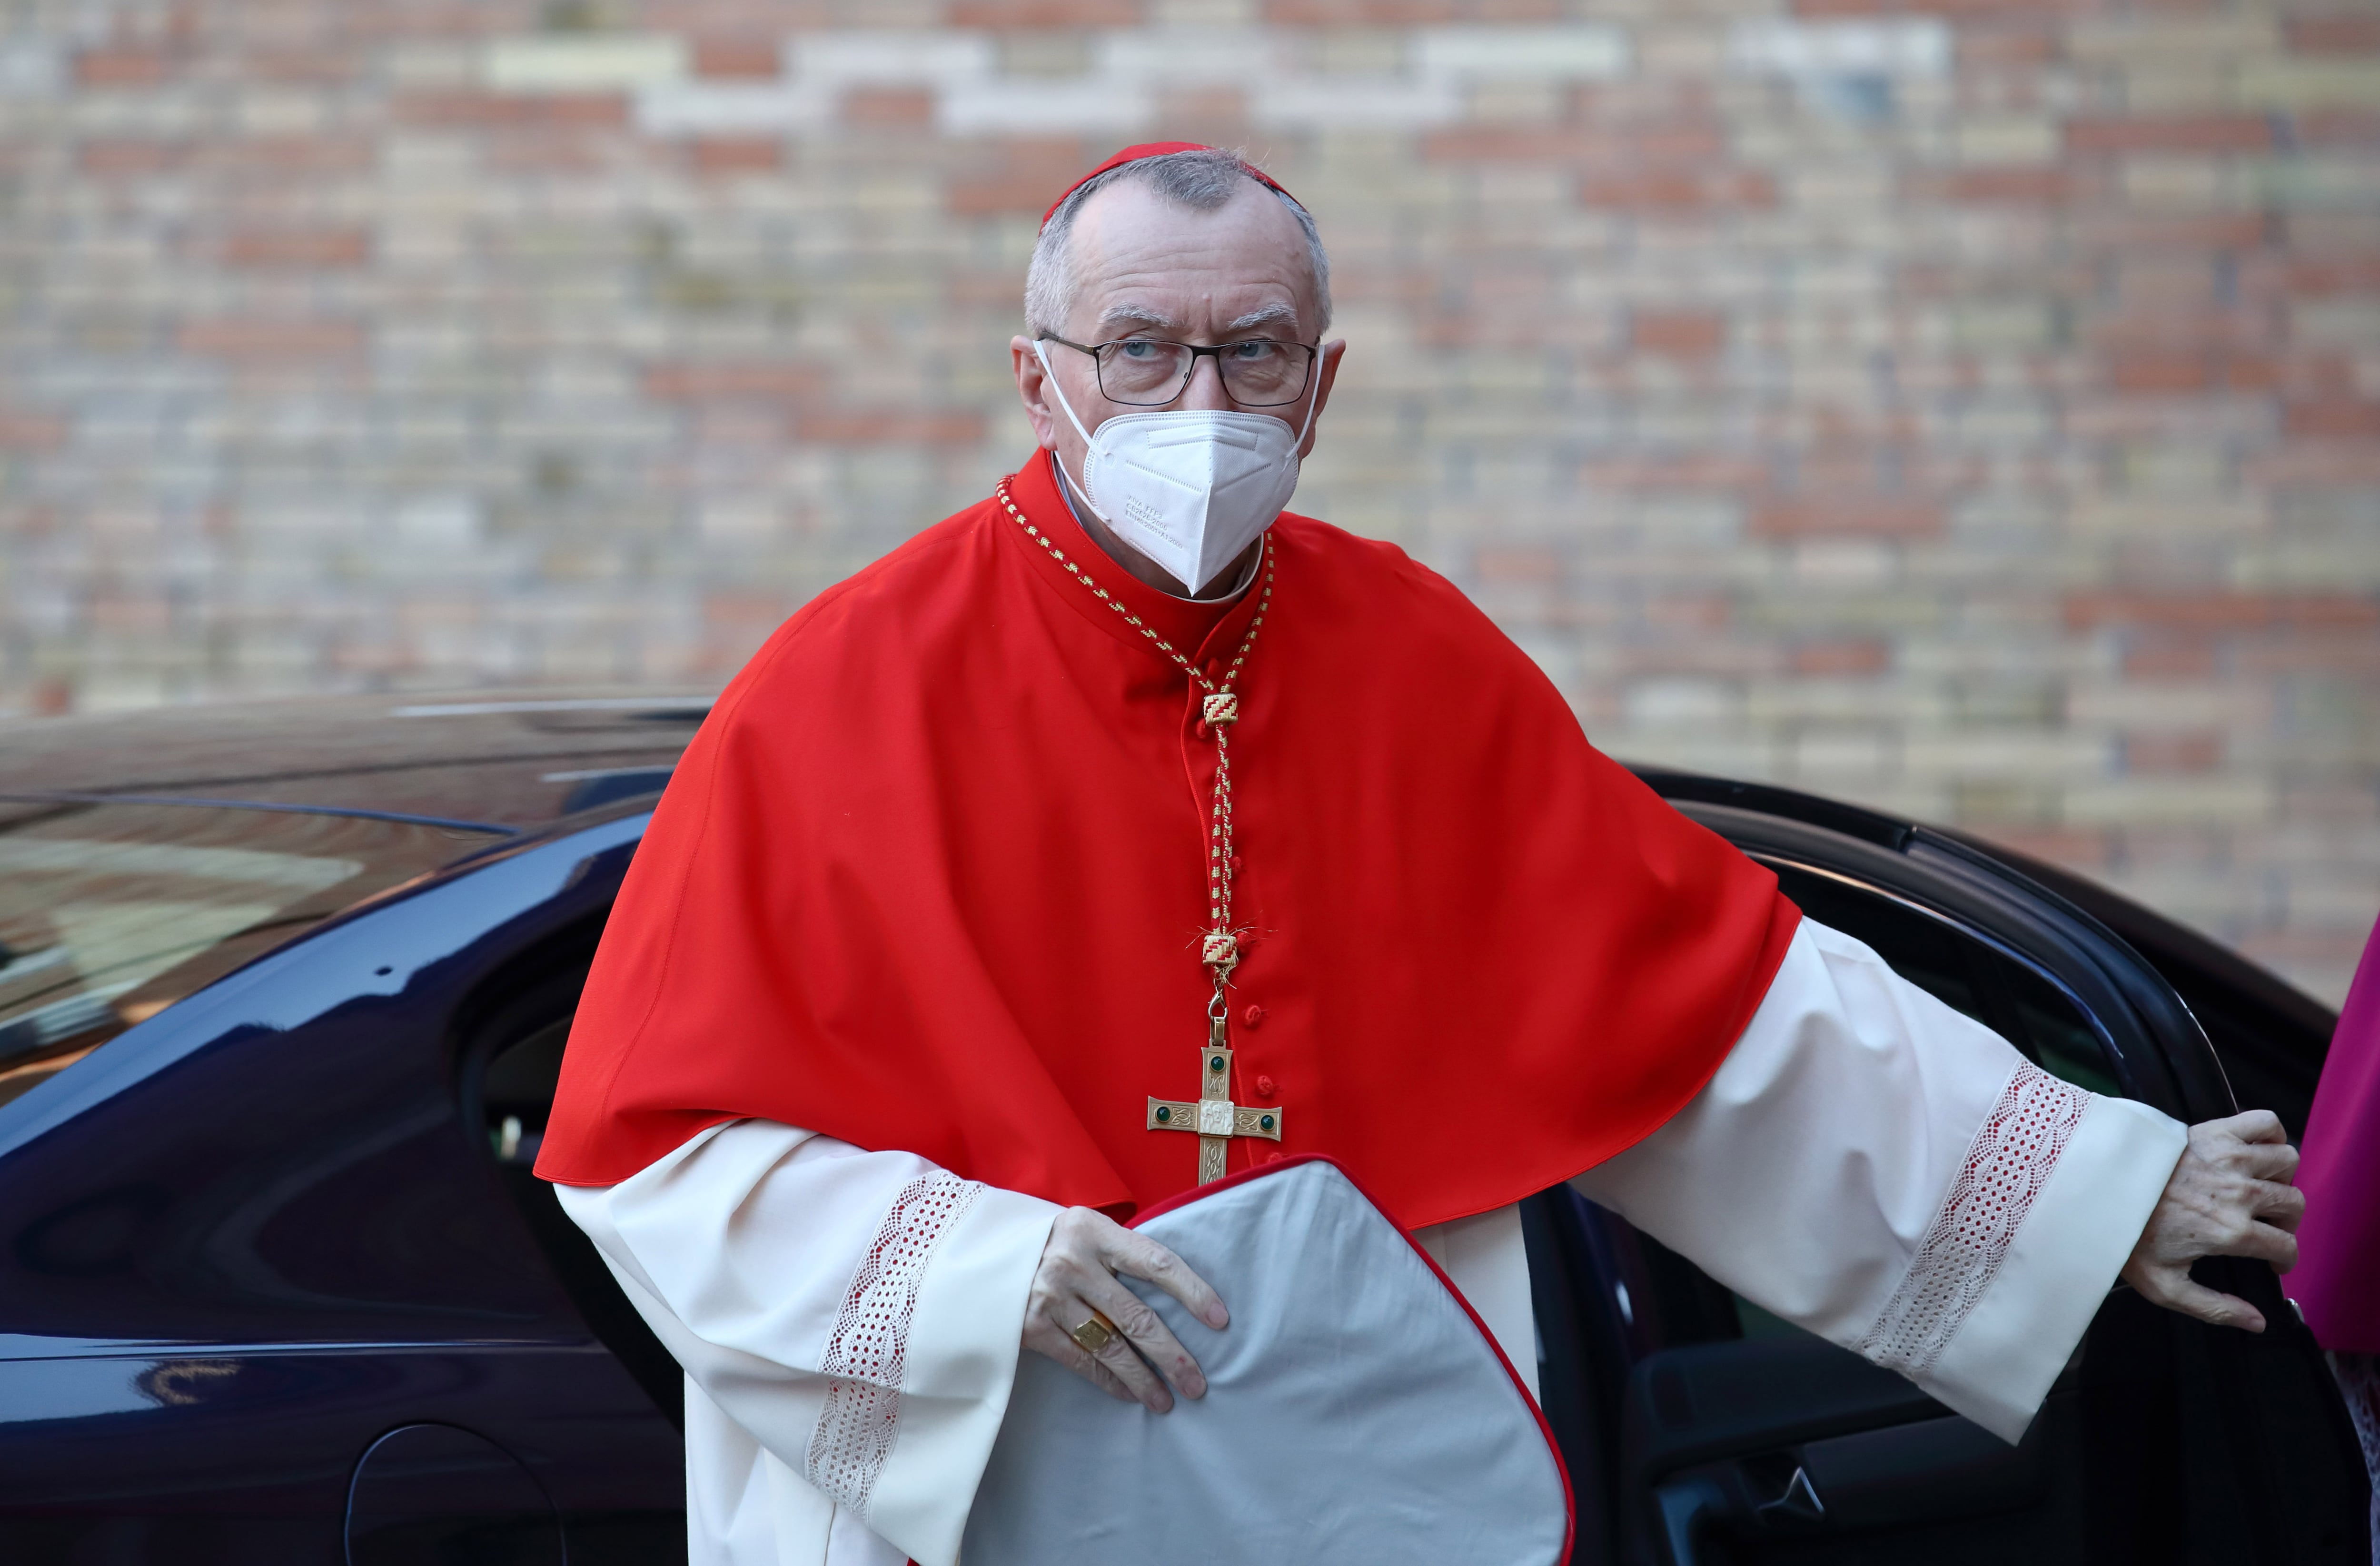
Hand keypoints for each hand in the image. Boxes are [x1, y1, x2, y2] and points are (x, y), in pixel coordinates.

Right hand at [1022, 1206, 1227, 1412]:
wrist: (980, 1251)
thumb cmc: (1051, 1240)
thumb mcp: (1085, 1228)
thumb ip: (1121, 1251)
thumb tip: (1175, 1291)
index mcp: (1094, 1231)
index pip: (1157, 1263)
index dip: (1192, 1292)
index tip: (1220, 1320)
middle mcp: (1073, 1263)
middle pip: (1137, 1316)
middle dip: (1173, 1355)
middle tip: (1198, 1384)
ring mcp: (1049, 1296)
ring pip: (1110, 1346)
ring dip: (1143, 1378)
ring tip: (1168, 1400)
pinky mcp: (1031, 1327)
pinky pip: (1080, 1360)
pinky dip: (1108, 1380)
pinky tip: (1129, 1394)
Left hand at [2120, 1109, 2305, 1332]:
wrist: (2093, 1187)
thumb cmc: (2125, 1236)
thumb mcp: (2164, 1286)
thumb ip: (2214, 1308)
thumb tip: (2257, 1322)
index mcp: (2231, 1231)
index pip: (2287, 1246)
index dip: (2285, 1259)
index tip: (2272, 1261)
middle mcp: (2239, 1192)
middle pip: (2293, 1204)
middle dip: (2286, 1221)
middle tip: (2265, 1227)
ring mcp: (2229, 1157)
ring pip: (2287, 1162)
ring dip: (2280, 1178)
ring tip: (2259, 1189)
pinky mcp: (2214, 1130)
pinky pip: (2265, 1122)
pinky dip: (2270, 1134)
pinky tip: (2254, 1151)